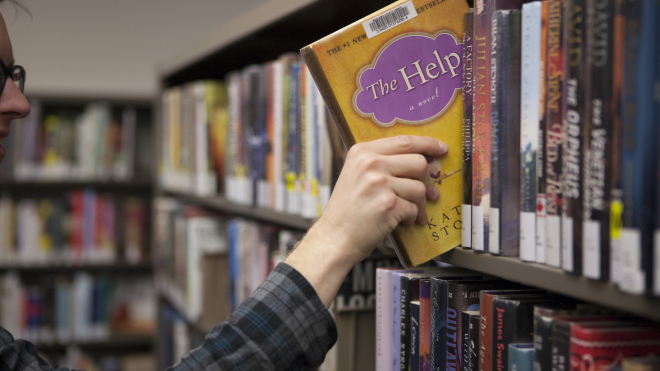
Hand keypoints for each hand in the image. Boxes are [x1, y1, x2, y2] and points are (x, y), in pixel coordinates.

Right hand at [285, 135, 448, 306]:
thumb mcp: (357, 175)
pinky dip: (411, 218)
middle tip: (431, 193)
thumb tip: (423, 160)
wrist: (335, 238)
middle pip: (418, 162)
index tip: (441, 149)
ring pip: (420, 187)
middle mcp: (370, 164)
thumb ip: (383, 163)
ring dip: (419, 204)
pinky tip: (400, 222)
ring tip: (409, 213)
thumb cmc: (348, 210)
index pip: (404, 141)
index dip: (428, 144)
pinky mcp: (388, 205)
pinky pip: (414, 208)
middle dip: (428, 180)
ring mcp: (379, 184)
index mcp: (362, 152)